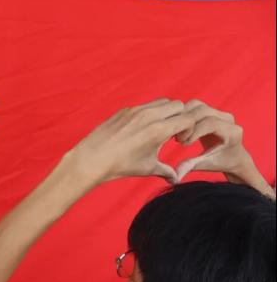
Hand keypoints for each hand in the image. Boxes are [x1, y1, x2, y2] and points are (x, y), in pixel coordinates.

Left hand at [70, 99, 194, 183]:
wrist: (92, 158)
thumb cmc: (120, 165)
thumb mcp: (147, 168)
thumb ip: (167, 171)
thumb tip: (177, 179)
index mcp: (159, 129)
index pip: (189, 118)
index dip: (190, 128)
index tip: (180, 141)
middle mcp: (149, 115)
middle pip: (178, 105)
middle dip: (180, 117)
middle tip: (172, 133)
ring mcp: (136, 110)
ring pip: (162, 102)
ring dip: (166, 112)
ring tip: (157, 129)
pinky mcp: (125, 110)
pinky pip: (145, 105)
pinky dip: (150, 113)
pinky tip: (141, 129)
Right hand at [175, 99, 257, 182]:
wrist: (233, 157)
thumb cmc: (222, 162)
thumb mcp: (206, 165)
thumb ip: (191, 166)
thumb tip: (175, 177)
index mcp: (232, 132)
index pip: (210, 123)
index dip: (194, 131)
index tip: (184, 144)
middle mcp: (228, 119)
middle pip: (202, 111)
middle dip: (186, 124)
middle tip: (177, 140)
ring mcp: (219, 113)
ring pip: (196, 105)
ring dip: (182, 117)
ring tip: (178, 135)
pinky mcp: (211, 111)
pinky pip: (194, 107)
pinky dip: (182, 115)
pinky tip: (178, 130)